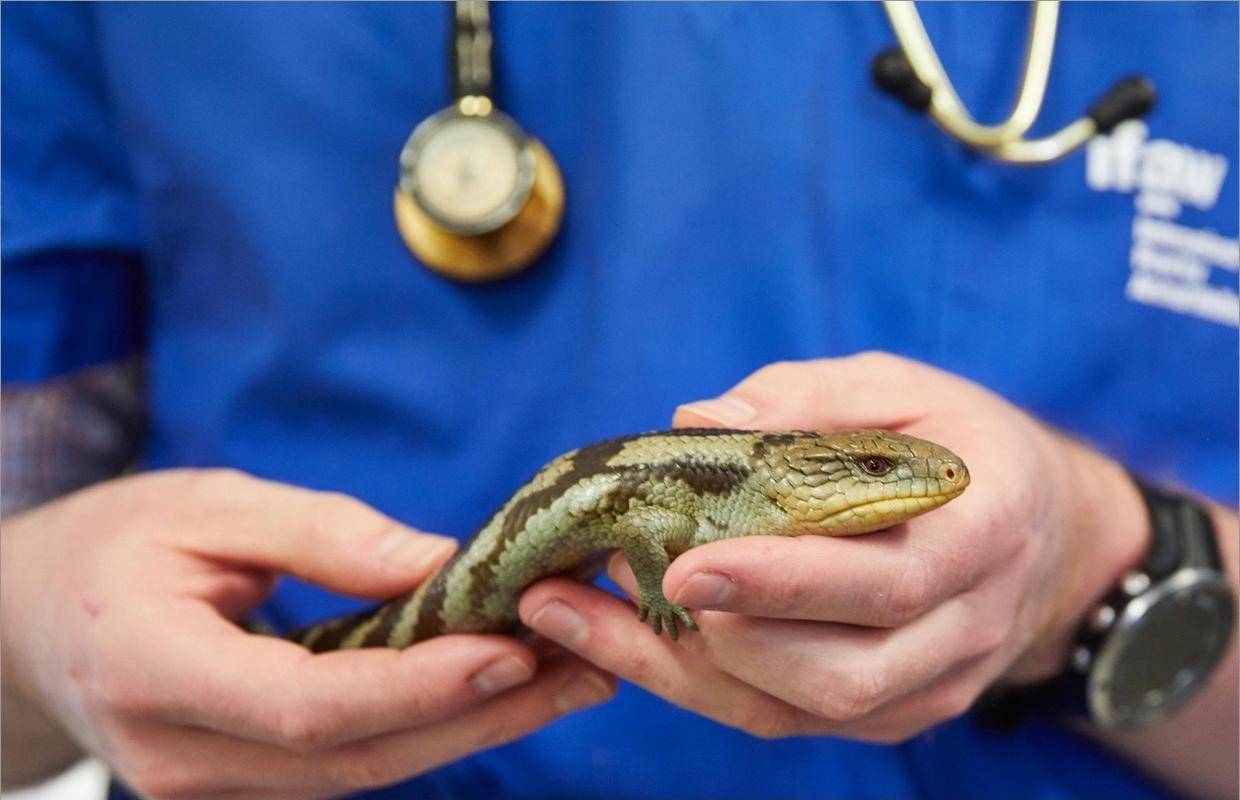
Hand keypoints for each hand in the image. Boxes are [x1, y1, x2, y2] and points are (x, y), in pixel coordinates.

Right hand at [0, 470, 614, 797]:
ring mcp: (215, 785)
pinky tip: (501, 689)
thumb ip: (321, 535)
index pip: (314, 703)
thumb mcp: (206, 506)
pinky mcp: (247, 780)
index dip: (423, 683)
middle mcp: (187, 757)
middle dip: (485, 713)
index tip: (516, 644)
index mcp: (159, 672)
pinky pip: (352, 762)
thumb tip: (439, 563)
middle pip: (361, 754)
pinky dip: (433, 728)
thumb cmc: (111, 545)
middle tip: (591, 664)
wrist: (27, 620)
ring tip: (575, 676)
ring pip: (368, 770)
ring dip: (478, 726)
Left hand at [518, 352, 1148, 741]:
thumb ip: (807, 398)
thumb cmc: (956, 441)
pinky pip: (784, 717)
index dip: (789, 583)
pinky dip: (697, 683)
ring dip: (685, 667)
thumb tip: (698, 419)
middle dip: (723, 637)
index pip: (891, 582)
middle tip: (617, 578)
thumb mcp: (899, 387)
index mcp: (986, 532)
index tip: (691, 565)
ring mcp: (931, 685)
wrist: (1039, 529)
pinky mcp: (890, 712)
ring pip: (802, 710)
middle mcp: (968, 628)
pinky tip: (623, 635)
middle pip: (845, 673)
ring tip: (588, 608)